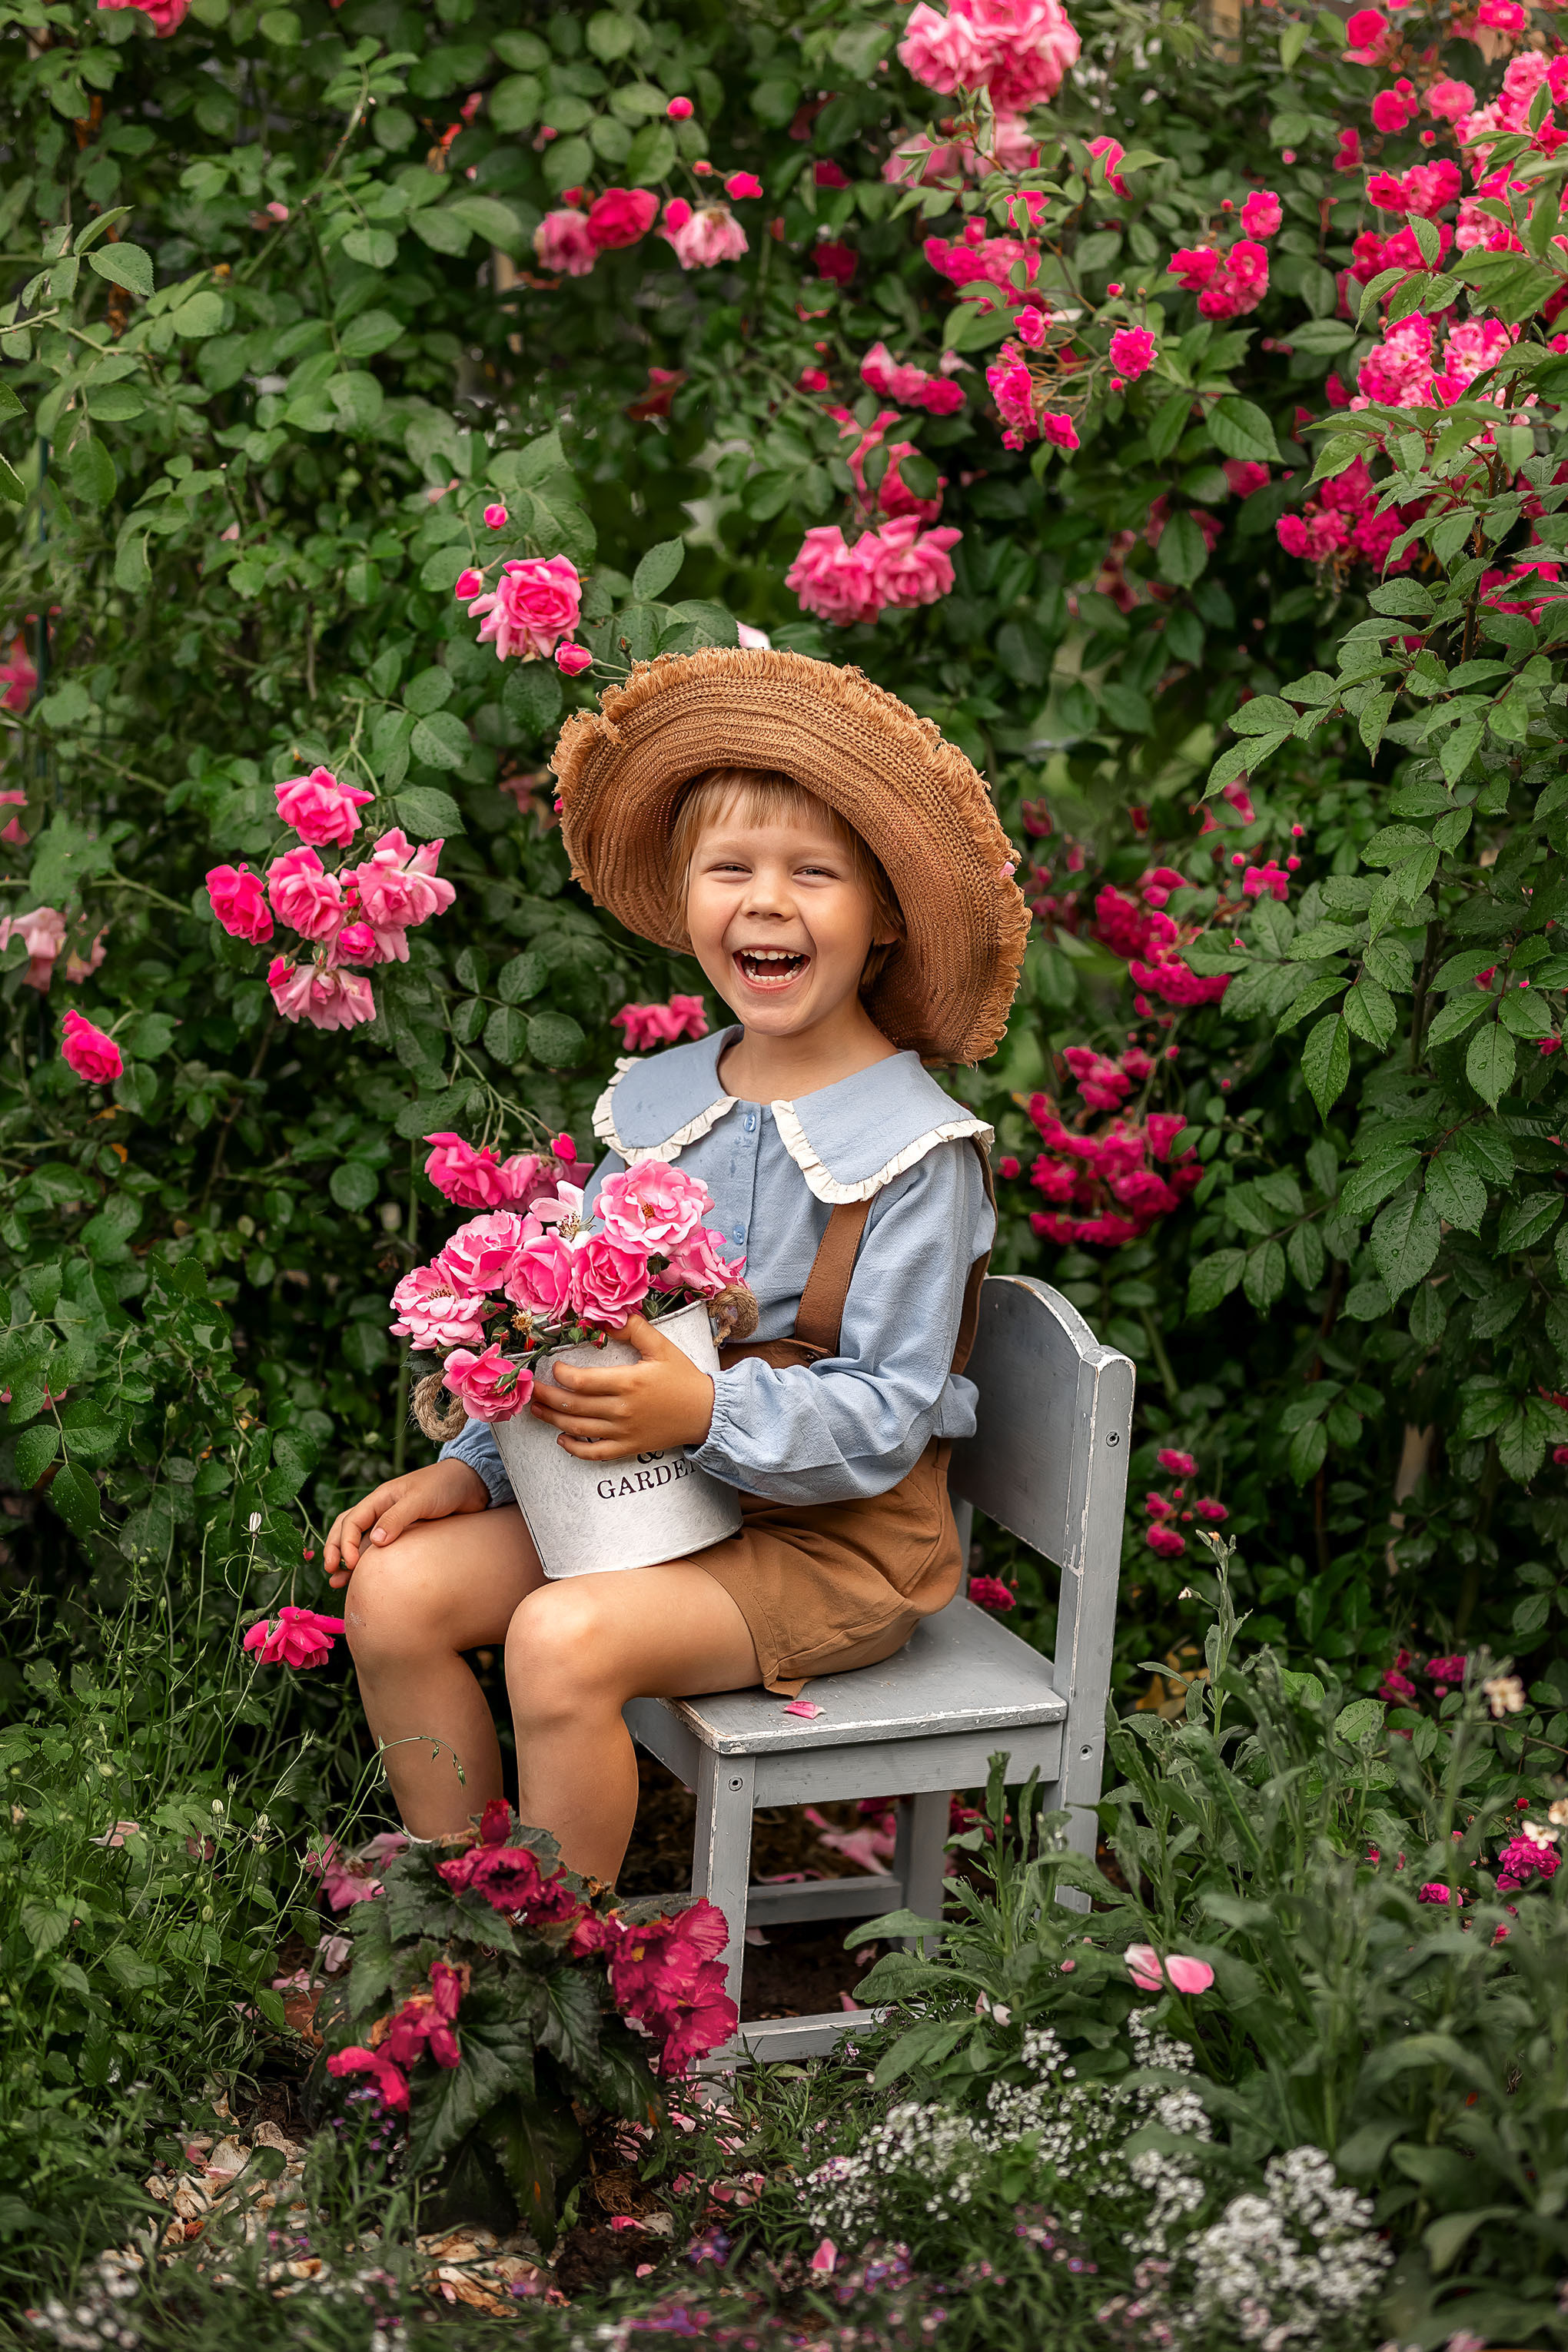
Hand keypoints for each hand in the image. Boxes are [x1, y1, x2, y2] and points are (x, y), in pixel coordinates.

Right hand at [323, 1458, 489, 1588]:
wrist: (473, 1485)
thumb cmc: (446, 1485)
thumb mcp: (420, 1499)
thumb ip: (398, 1518)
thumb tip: (376, 1541)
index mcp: (380, 1498)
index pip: (352, 1521)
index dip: (346, 1542)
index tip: (352, 1563)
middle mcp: (382, 1511)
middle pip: (347, 1530)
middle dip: (336, 1550)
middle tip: (332, 1572)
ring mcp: (392, 1524)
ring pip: (361, 1542)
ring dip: (347, 1560)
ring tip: (336, 1582)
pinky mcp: (406, 1536)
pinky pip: (381, 1550)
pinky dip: (369, 1563)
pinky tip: (364, 1579)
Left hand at [528, 1312, 715, 1459]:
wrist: (706, 1412)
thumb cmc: (682, 1377)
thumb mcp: (661, 1346)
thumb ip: (634, 1328)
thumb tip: (606, 1318)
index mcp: (628, 1382)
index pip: (581, 1382)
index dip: (561, 1375)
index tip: (555, 1367)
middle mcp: (622, 1409)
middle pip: (572, 1406)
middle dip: (547, 1397)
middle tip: (531, 1389)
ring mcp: (624, 1432)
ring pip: (578, 1429)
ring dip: (552, 1420)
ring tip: (536, 1409)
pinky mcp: (628, 1447)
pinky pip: (595, 1453)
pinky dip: (574, 1450)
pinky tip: (561, 1441)